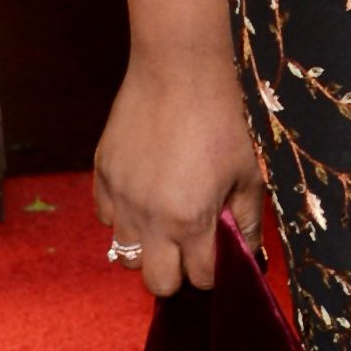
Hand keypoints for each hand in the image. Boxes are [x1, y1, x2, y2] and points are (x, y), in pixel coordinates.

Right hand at [93, 49, 262, 297]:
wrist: (180, 68)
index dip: (214, 270)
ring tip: (167, 218)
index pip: (200, 278)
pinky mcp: (101, 173)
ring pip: (124, 253)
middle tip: (192, 245)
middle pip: (157, 282)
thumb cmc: (224, 117)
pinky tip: (146, 191)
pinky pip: (106, 216)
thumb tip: (247, 253)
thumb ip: (247, 219)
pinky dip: (125, 214)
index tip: (220, 253)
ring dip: (148, 246)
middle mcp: (149, 217)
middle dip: (178, 272)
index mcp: (190, 220)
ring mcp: (120, 197)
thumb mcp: (249, 172)